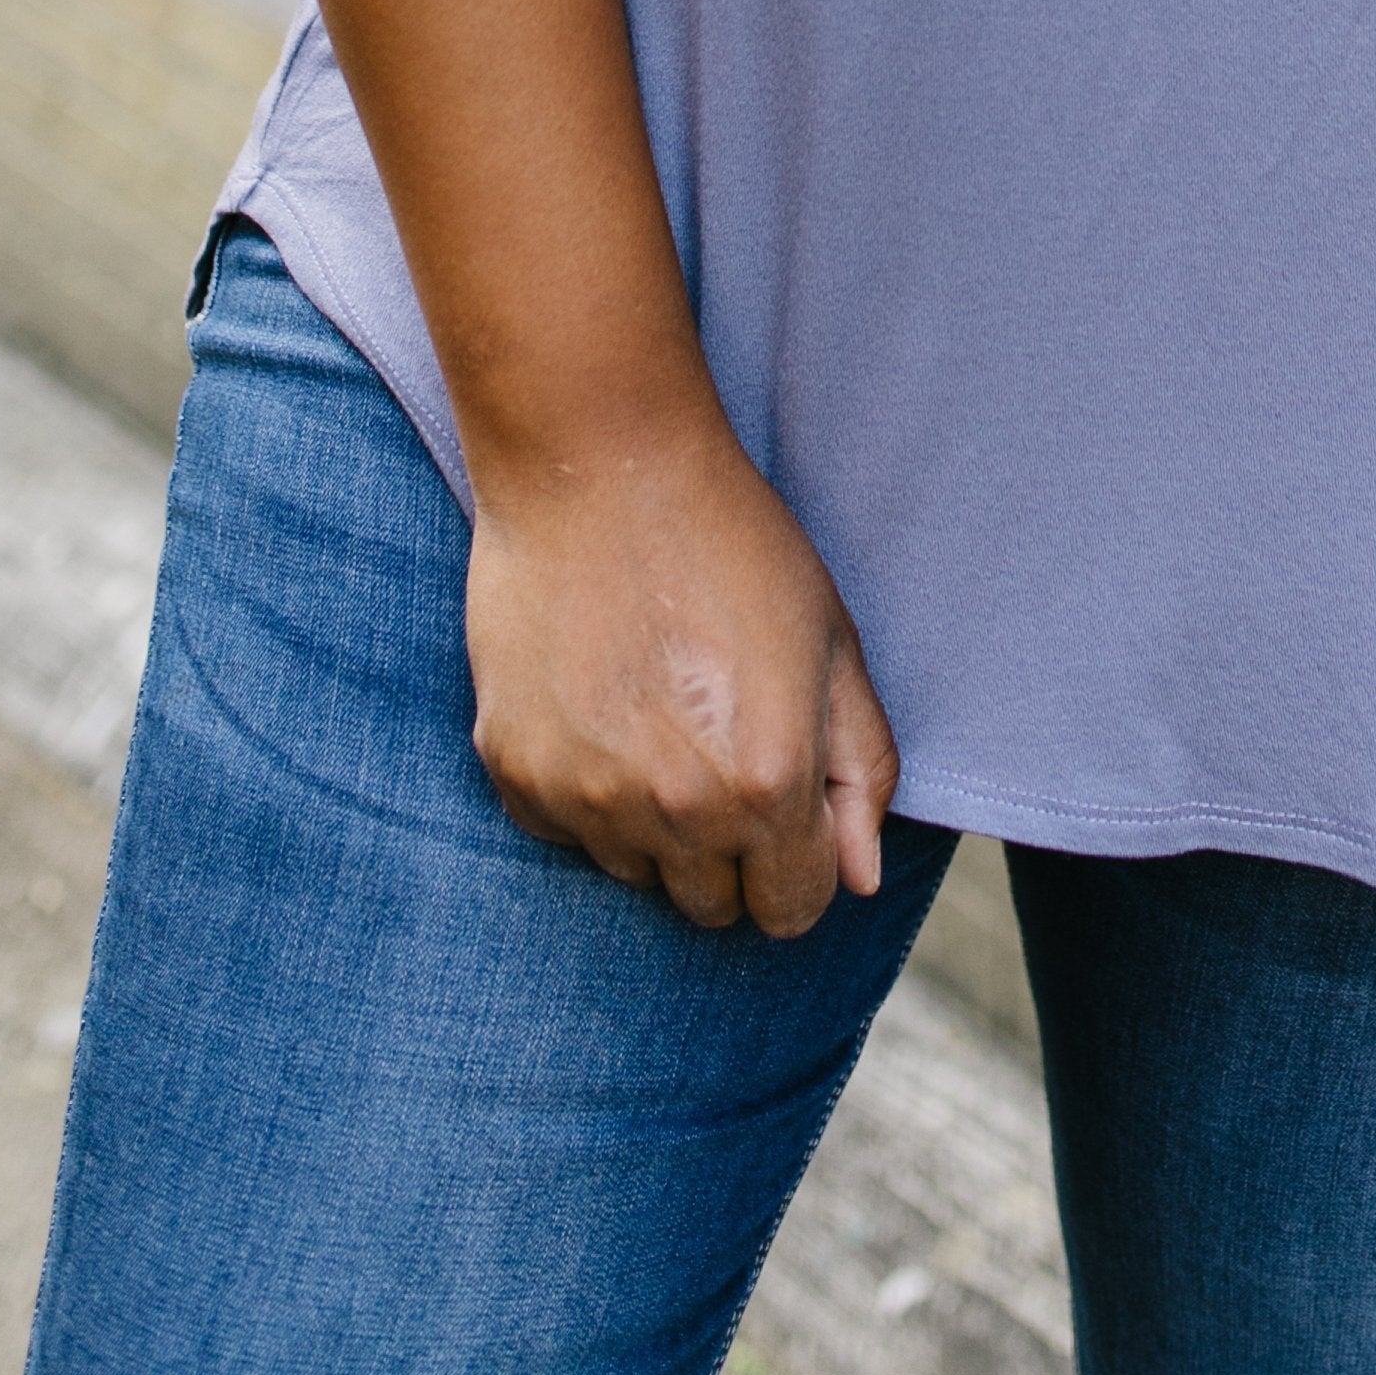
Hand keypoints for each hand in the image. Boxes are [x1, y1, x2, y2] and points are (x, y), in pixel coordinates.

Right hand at [463, 415, 899, 934]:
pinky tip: (602, 702)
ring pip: (637, 874)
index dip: (801, 862)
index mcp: (767, 786)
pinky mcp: (516, 776)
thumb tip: (859, 879)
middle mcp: (675, 814)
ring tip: (658, 712)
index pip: (793, 910)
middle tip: (721, 748)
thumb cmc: (729, 542)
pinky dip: (587, 790)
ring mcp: (586, 800)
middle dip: (730, 851)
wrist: (597, 464)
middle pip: (713, 908)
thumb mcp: (829, 641)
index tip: (788, 807)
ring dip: (655, 824)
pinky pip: (568, 832)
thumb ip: (859, 770)